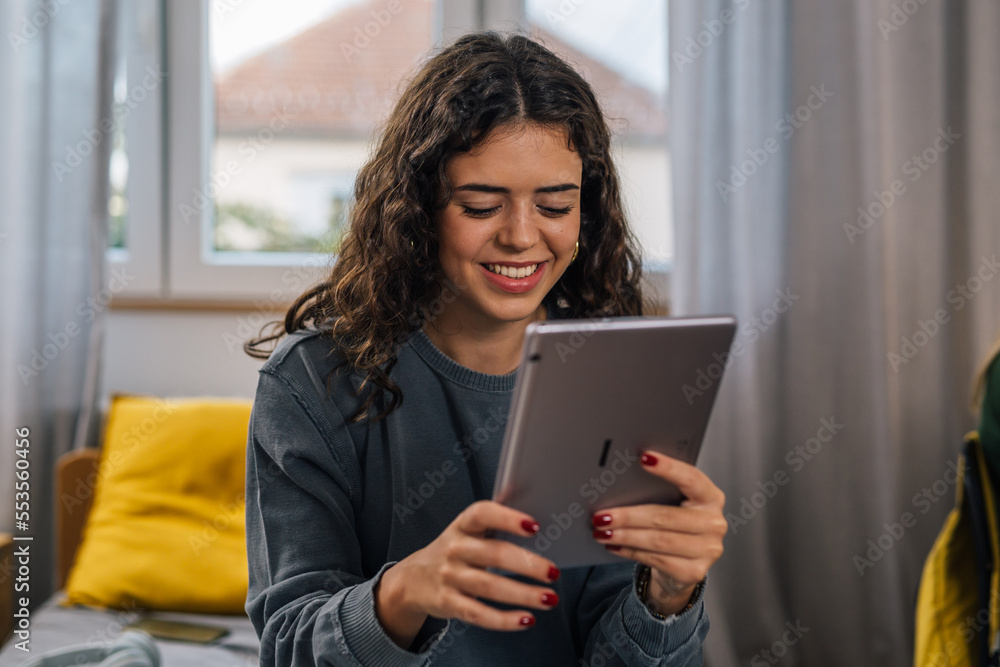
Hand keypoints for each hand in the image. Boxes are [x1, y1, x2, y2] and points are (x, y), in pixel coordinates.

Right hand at [375, 500, 560, 647]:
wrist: (413, 580)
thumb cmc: (454, 551)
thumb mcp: (467, 532)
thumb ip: (495, 525)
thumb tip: (535, 520)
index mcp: (462, 526)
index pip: (482, 514)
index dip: (508, 518)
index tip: (534, 525)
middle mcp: (454, 549)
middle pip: (494, 554)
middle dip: (527, 564)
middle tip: (553, 571)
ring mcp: (449, 577)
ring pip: (490, 587)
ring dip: (523, 594)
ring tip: (549, 598)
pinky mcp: (448, 603)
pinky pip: (478, 614)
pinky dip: (504, 620)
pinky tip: (526, 618)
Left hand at [590, 449, 725, 615]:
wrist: (682, 565)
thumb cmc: (673, 526)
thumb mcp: (672, 504)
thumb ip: (657, 491)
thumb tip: (618, 481)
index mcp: (710, 497)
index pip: (692, 478)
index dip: (669, 468)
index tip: (644, 457)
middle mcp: (714, 523)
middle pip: (666, 516)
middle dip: (629, 515)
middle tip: (602, 515)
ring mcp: (708, 550)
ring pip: (658, 540)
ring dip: (625, 535)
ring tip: (602, 531)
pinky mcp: (695, 572)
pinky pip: (656, 559)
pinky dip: (630, 551)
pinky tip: (614, 546)